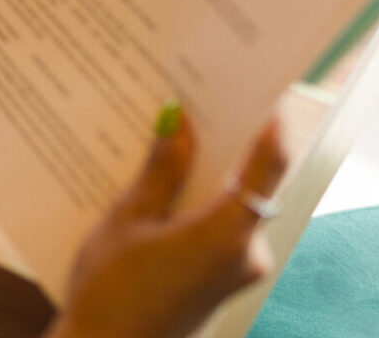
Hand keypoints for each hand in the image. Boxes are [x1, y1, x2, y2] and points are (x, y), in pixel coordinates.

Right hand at [48, 111, 287, 337]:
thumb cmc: (110, 291)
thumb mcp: (127, 220)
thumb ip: (160, 170)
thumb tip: (178, 122)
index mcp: (227, 235)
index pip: (267, 166)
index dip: (268, 123)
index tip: (259, 87)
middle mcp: (246, 252)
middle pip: (251, 181)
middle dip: (227, 140)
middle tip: (198, 98)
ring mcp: (237, 268)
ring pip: (234, 202)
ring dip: (209, 169)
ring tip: (172, 131)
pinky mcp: (222, 278)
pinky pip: (221, 224)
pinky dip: (201, 198)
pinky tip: (165, 179)